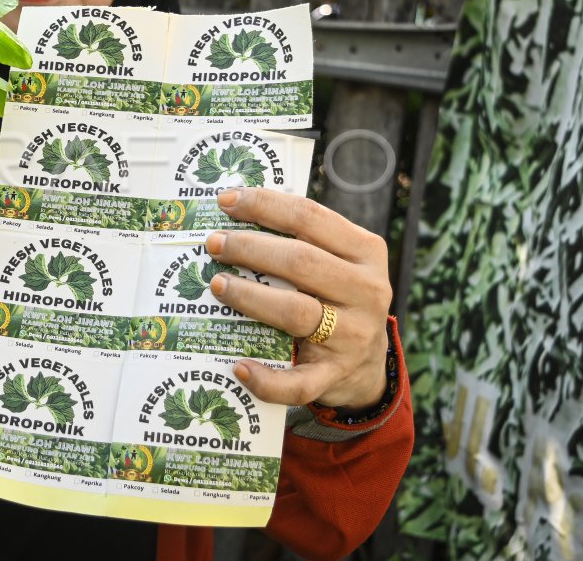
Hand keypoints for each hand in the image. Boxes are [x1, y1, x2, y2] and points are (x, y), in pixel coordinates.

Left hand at [205, 187, 390, 409]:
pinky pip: (299, 382)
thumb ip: (303, 240)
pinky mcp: (336, 375)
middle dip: (250, 248)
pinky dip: (268, 378)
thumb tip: (235, 210)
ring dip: (250, 297)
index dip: (265, 205)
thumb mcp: (337, 263)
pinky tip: (239, 367)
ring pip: (296, 312)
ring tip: (217, 285)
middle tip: (215, 244)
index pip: (310, 217)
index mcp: (365, 251)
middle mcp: (366, 291)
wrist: (367, 368)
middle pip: (301, 261)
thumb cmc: (337, 300)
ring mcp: (354, 335)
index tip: (226, 200)